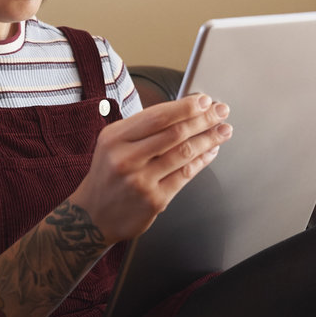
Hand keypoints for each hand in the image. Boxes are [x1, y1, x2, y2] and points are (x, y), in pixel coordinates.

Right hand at [69, 94, 231, 243]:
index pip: (157, 116)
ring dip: (208, 139)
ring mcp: (141, 181)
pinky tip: (211, 152)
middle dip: (203, 119)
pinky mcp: (154, 200)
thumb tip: (182, 112)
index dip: (184, 107)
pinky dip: (202, 161)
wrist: (92, 216)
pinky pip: (185, 176)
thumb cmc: (108, 175)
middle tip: (221, 111)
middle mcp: (126, 158)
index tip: (203, 100)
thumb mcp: (112, 144)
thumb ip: (142, 129)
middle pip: (174, 133)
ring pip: (184, 154)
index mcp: (115, 138)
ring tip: (223, 130)